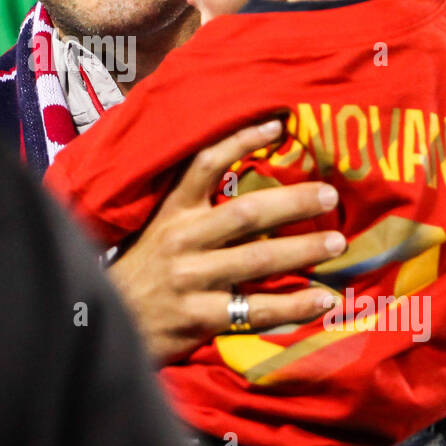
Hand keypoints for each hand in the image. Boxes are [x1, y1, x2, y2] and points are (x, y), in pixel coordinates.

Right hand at [106, 119, 345, 364]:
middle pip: (247, 213)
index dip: (242, 141)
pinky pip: (256, 310)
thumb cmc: (142, 272)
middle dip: (294, 202)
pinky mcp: (199, 317)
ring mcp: (192, 279)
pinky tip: (324, 300)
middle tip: (330, 195)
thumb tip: (244, 181)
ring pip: (259, 259)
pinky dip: (294, 306)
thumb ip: (192, 209)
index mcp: (172, 212)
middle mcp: (182, 239)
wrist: (107, 320)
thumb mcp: (156, 229)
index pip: (206, 164)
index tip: (279, 126)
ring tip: (338, 243)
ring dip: (304, 250)